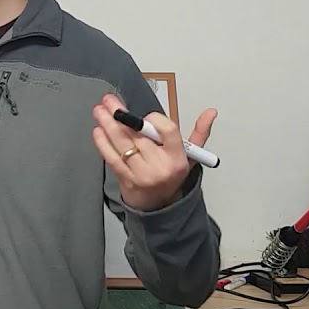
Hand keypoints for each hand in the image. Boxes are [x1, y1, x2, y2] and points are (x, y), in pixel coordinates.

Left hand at [91, 93, 217, 211]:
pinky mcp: (126, 180)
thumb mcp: (191, 156)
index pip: (168, 131)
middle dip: (121, 115)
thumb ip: (199, 132)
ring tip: (99, 111)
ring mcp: (142, 174)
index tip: (145, 115)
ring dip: (108, 125)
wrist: (160, 207)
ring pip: (122, 145)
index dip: (155, 119)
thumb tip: (210, 112)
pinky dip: (103, 144)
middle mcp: (160, 166)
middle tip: (109, 101)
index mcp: (177, 158)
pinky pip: (112, 159)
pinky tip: (98, 131)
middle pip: (139, 136)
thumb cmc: (173, 175)